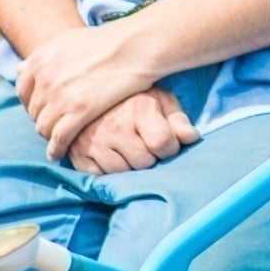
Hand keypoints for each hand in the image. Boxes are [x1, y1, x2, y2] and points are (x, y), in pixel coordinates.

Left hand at [14, 19, 168, 162]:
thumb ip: (41, 57)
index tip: (43, 110)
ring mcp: (61, 96)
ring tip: (58, 141)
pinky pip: (58, 138)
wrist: (133, 45)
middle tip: (55, 126)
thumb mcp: (66, 41)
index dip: (32, 103)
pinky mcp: (80, 111)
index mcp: (40, 59)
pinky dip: (55, 149)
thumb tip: (19, 69)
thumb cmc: (106, 42)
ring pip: (43, 127)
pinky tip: (58, 154)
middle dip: (43, 119)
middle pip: (34, 111)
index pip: (23, 92)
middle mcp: (45, 78)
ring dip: (49, 136)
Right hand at [63, 88, 197, 174]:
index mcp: (139, 108)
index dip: (169, 147)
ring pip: (122, 172)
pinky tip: (110, 154)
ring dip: (128, 166)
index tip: (165, 142)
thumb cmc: (134, 99)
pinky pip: (100, 177)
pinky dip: (107, 171)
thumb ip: (178, 120)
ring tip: (126, 148)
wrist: (90, 93)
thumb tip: (192, 138)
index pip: (163, 143)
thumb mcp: (161, 101)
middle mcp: (114, 125)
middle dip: (149, 158)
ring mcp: (93, 141)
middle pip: (144, 163)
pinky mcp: (77, 154)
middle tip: (143, 144)